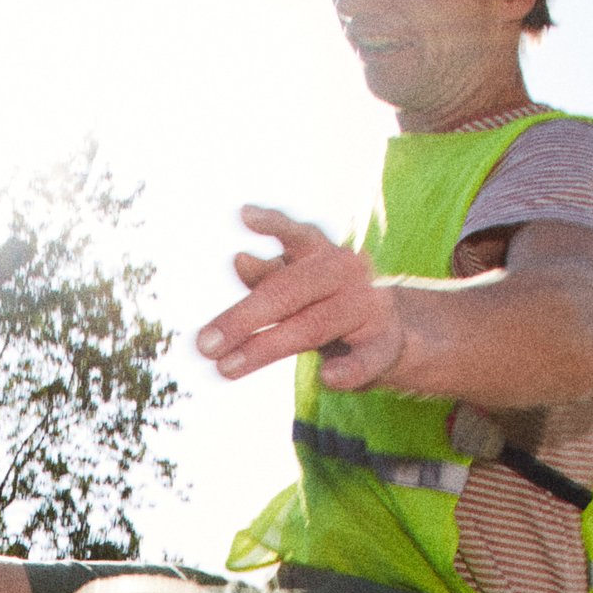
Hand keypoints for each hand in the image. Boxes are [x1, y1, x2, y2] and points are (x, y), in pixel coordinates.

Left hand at [195, 208, 404, 389]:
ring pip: (313, 326)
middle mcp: (347, 271)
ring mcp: (368, 307)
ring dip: (266, 348)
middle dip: (242, 318)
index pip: (296, 234)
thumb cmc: (327, 305)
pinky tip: (328, 377)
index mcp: (324, 252)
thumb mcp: (296, 287)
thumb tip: (239, 259)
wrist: (390, 334)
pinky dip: (348, 369)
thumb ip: (269, 277)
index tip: (243, 214)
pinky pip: (365, 359)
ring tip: (225, 369)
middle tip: (202, 345)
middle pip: (289, 290)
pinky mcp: (385, 344)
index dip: (271, 224)